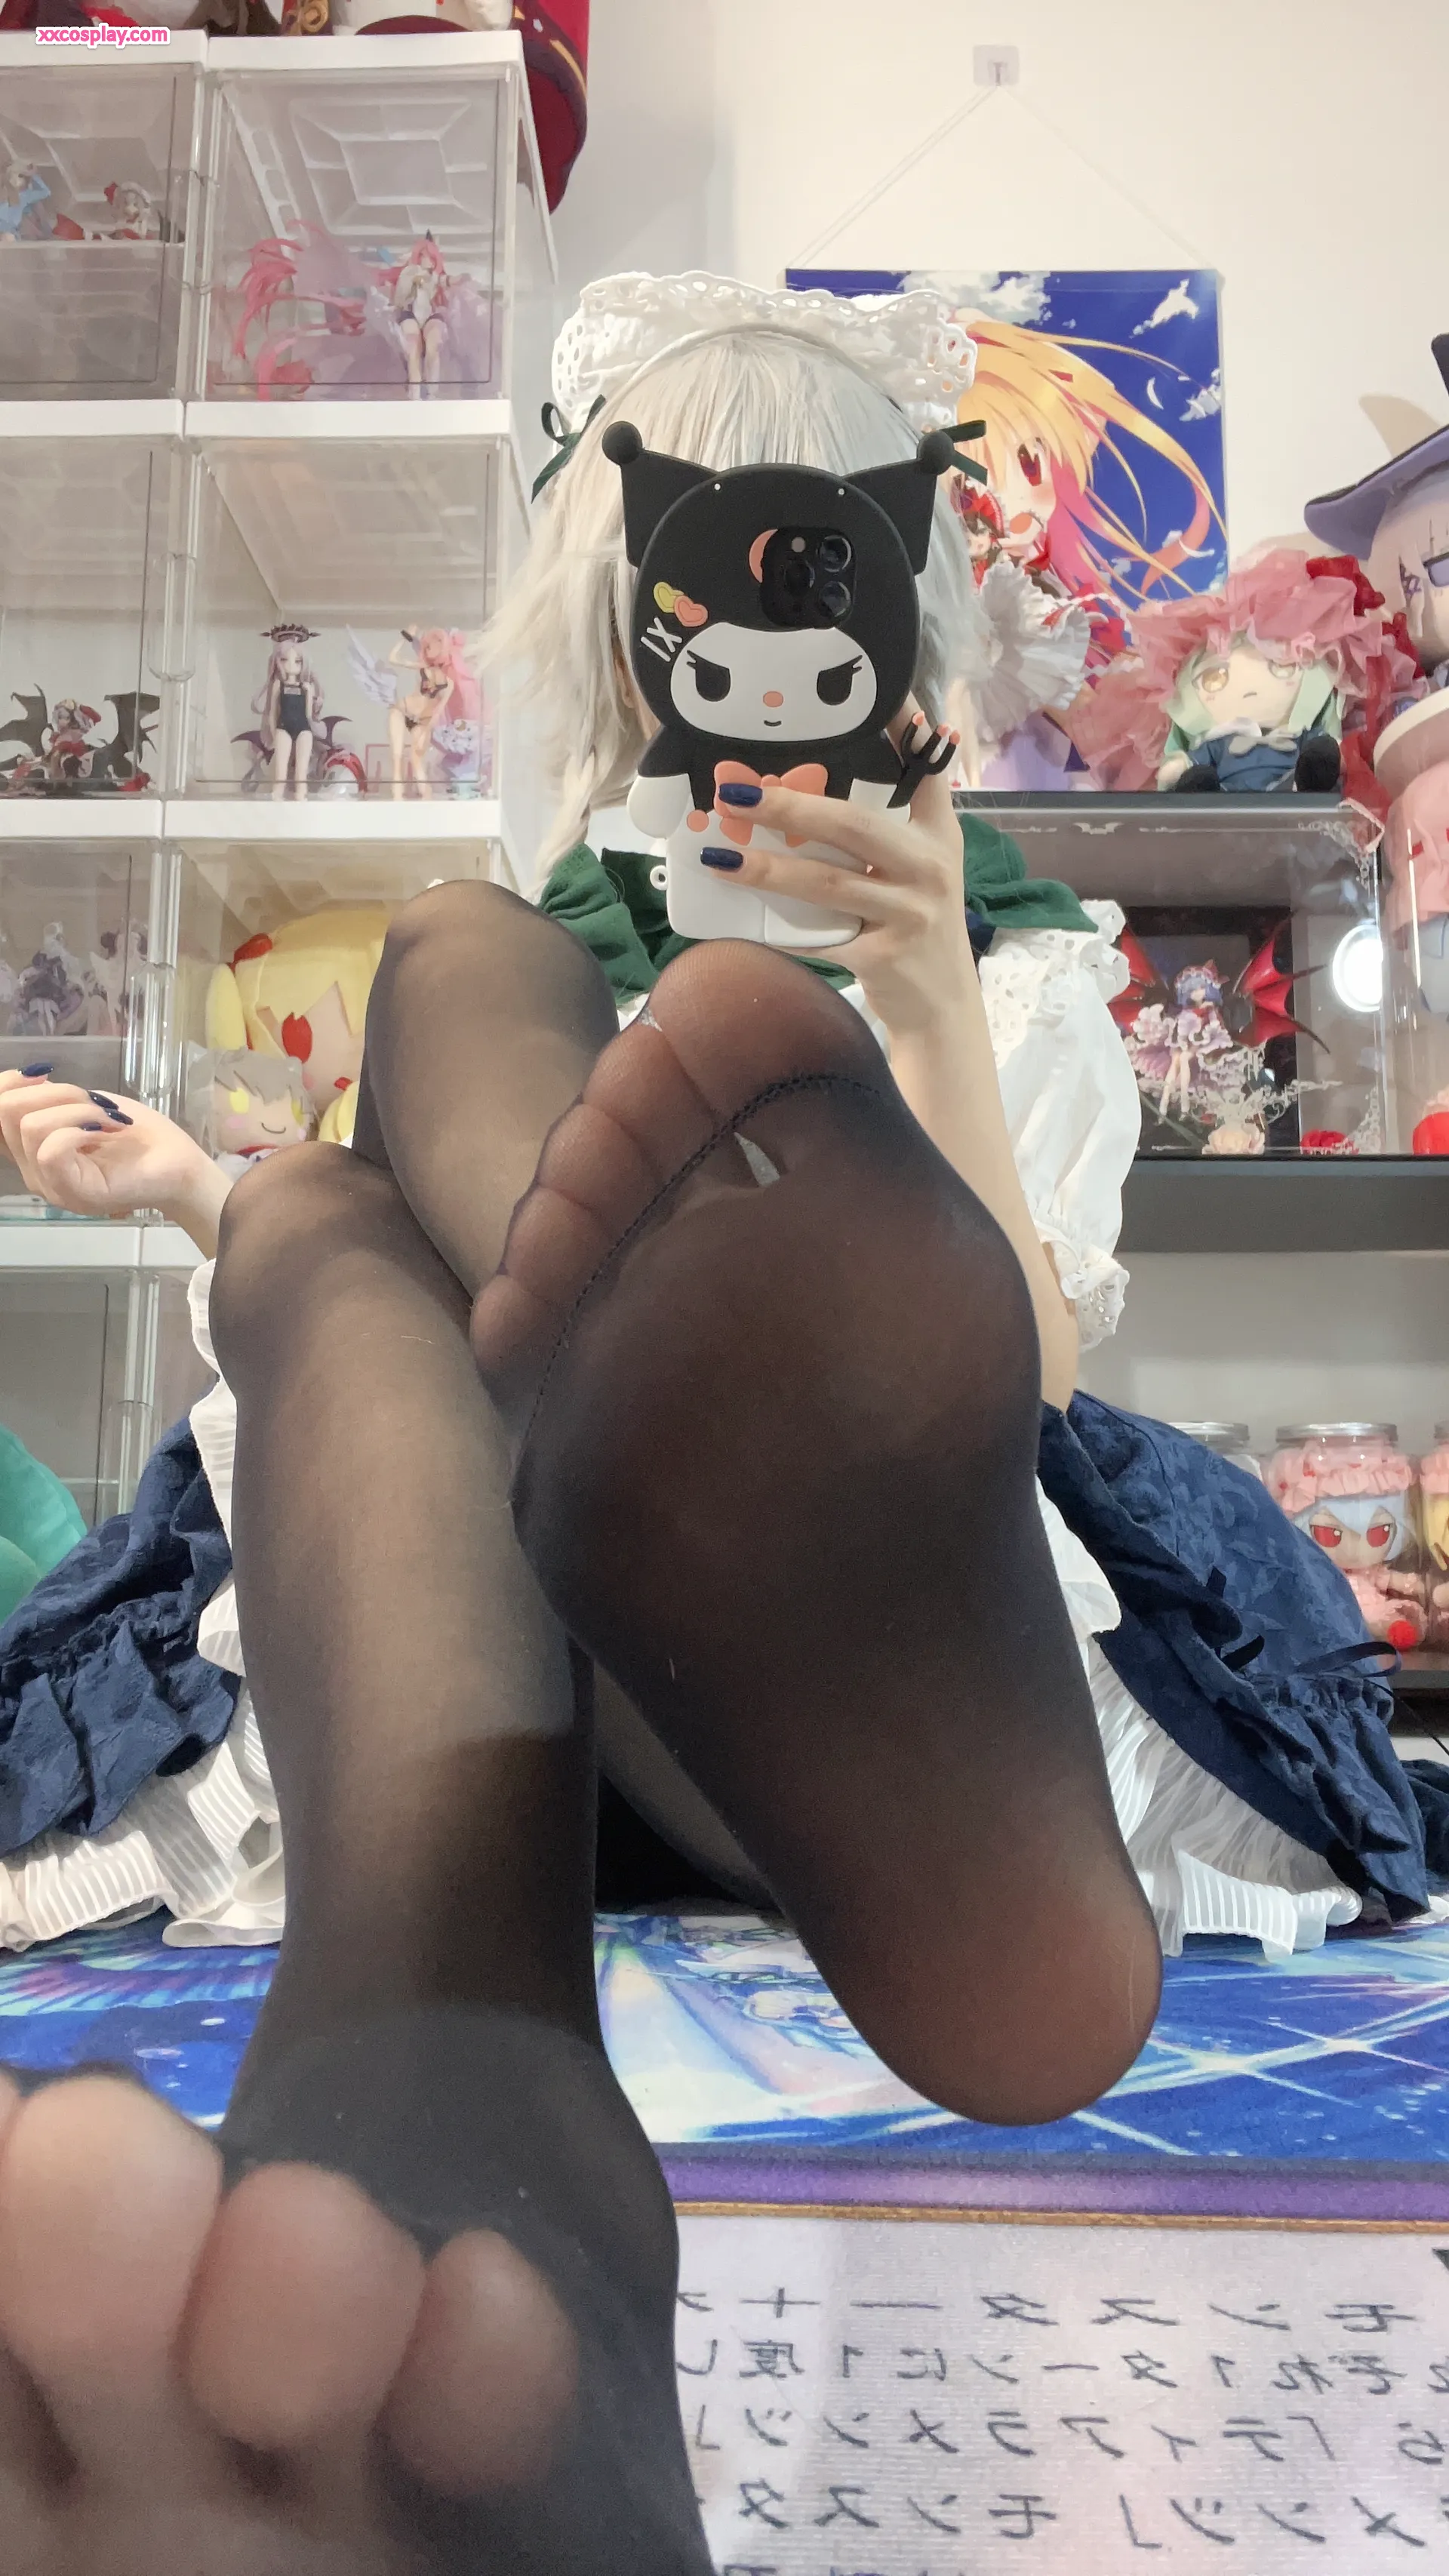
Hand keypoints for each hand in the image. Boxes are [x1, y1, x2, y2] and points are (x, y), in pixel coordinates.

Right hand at [0, 1070, 226, 1246]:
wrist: (179, 1164)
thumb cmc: (138, 1136)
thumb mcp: (87, 1105)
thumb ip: (51, 1099)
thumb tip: (27, 1077)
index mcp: (34, 1151)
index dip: (8, 1083)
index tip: (43, 1073)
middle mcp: (35, 1171)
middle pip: (7, 1112)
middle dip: (55, 1091)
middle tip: (96, 1102)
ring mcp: (53, 1185)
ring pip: (31, 1126)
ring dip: (77, 1108)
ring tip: (110, 1119)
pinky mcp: (75, 1192)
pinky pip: (51, 1149)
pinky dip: (81, 1127)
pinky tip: (107, 1131)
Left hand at [709, 705, 970, 1041]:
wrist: (942, 1006)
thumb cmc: (919, 927)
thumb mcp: (925, 868)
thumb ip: (898, 820)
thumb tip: (834, 775)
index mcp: (938, 837)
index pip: (926, 770)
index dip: (904, 728)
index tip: (878, 692)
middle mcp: (929, 868)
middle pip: (853, 824)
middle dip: (789, 805)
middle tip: (735, 792)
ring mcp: (908, 913)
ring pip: (826, 882)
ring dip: (767, 866)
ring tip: (719, 855)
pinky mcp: (882, 955)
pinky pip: (818, 935)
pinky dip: (776, 926)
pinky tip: (739, 914)